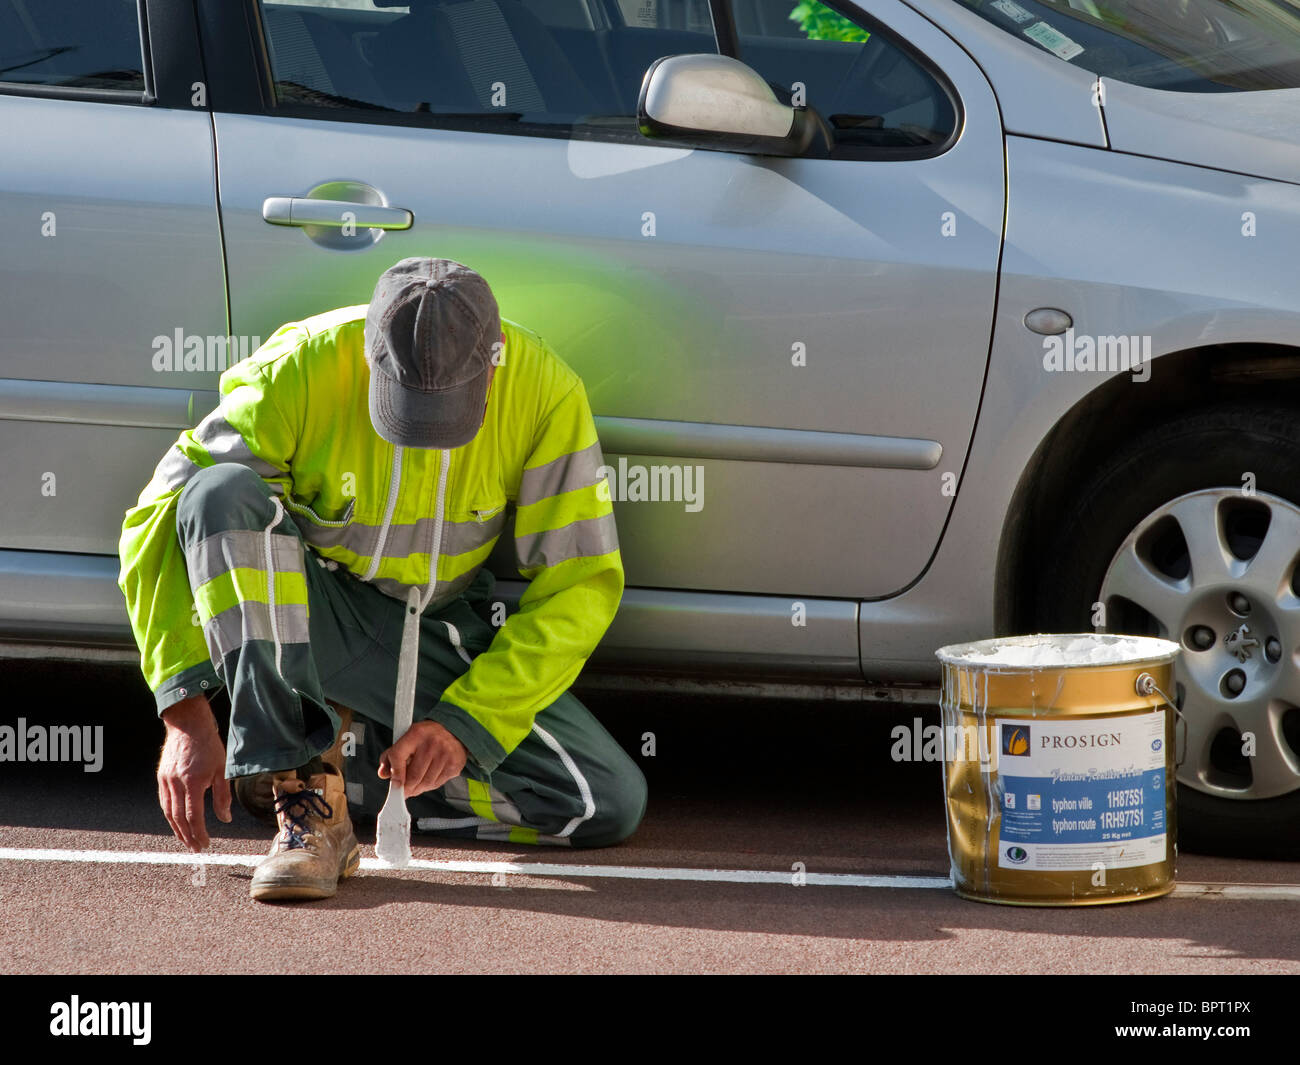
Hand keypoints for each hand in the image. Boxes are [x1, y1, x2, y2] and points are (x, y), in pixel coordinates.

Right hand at [157, 694, 231, 851]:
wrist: (188, 725)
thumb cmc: (209, 745)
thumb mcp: (222, 770)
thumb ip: (223, 796)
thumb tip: (225, 819)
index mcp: (193, 782)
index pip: (194, 816)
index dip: (199, 832)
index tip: (206, 844)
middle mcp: (176, 783)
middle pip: (179, 818)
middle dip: (187, 836)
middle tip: (195, 848)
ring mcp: (166, 781)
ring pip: (168, 812)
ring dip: (177, 830)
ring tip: (186, 840)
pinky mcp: (161, 777)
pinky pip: (164, 802)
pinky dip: (170, 815)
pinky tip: (176, 822)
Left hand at [378, 720, 466, 797]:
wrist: (454, 731)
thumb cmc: (427, 736)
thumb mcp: (408, 738)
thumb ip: (392, 755)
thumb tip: (383, 774)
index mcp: (416, 733)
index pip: (398, 756)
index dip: (395, 774)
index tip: (395, 784)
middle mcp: (432, 743)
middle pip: (413, 775)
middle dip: (406, 788)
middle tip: (403, 792)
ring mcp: (445, 754)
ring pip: (425, 783)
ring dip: (418, 789)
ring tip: (415, 787)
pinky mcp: (454, 764)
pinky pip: (437, 784)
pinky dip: (429, 786)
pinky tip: (427, 780)